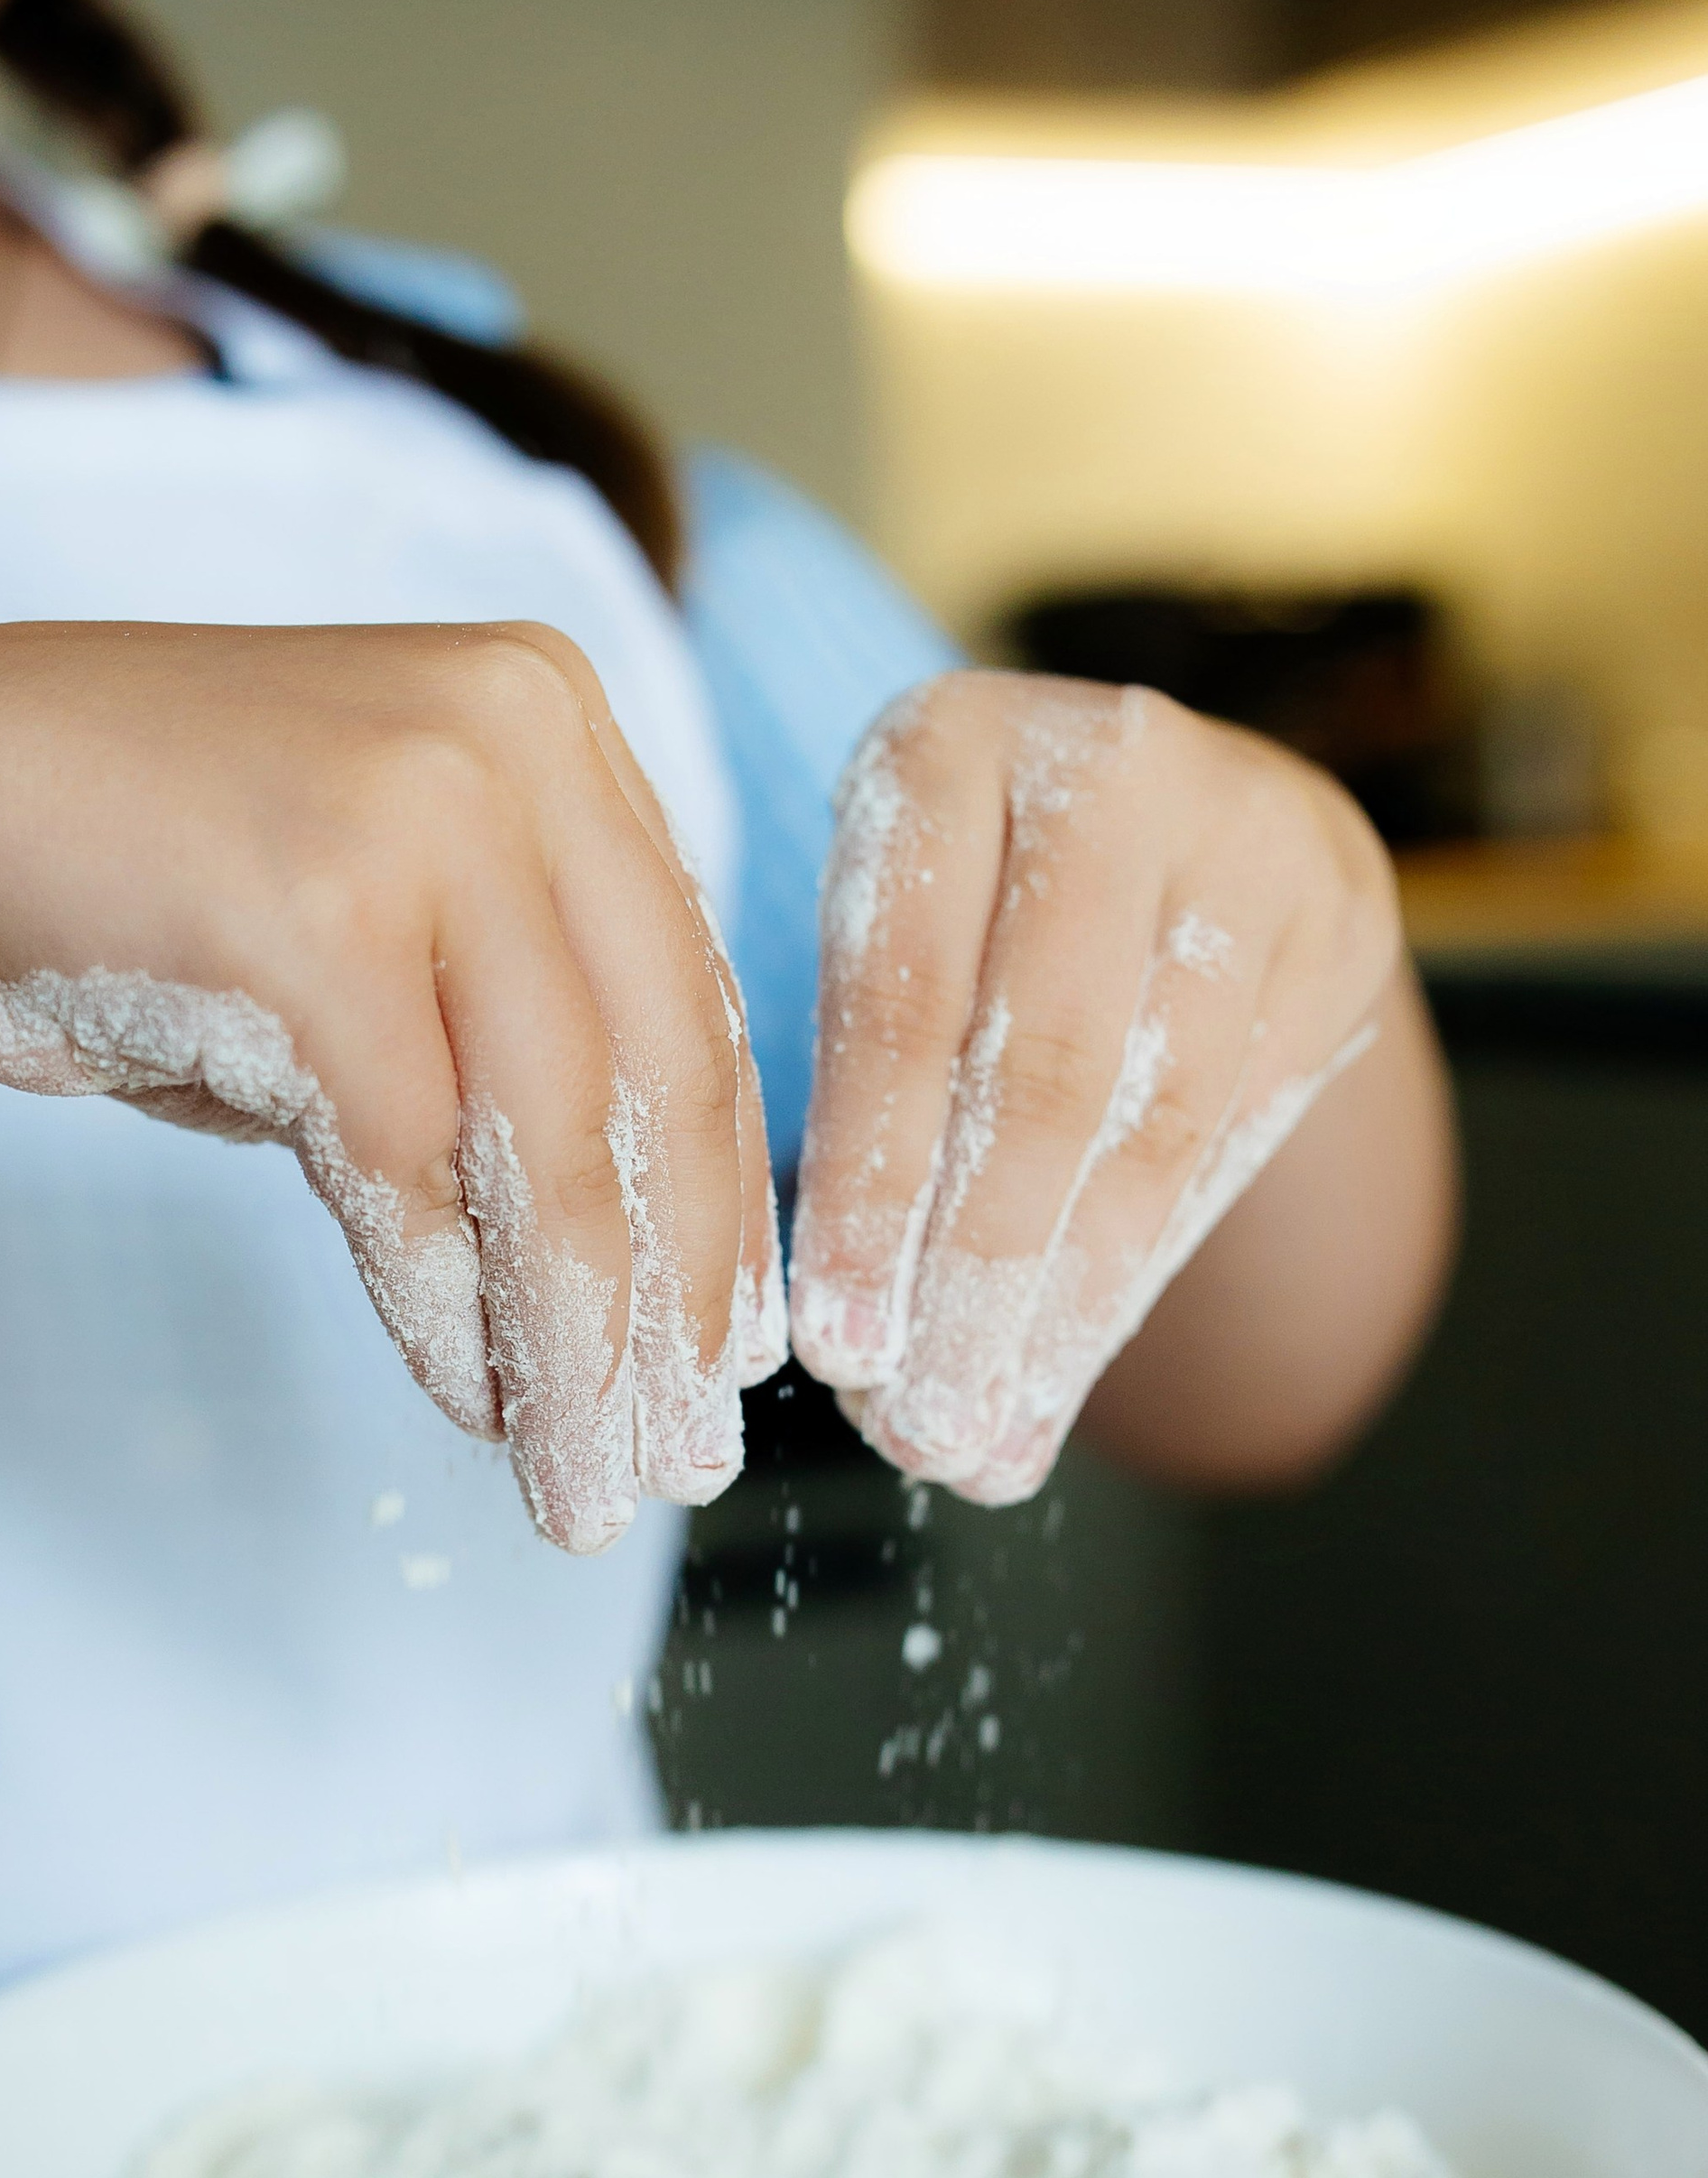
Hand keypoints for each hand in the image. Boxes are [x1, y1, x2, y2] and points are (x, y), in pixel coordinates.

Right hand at [0, 619, 783, 1552]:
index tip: (732, 1349)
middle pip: (651, 1072)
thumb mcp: (363, 919)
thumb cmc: (120, 877)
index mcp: (553, 713)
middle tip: (684, 1457)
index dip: (720, 1195)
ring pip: (548, 1138)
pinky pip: (414, 1169)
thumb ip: (503, 1028)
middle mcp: (515, 732)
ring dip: (572, 1342)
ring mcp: (419, 808)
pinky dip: (445, 1308)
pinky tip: (469, 1403)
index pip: (684, 994)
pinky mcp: (316, 916)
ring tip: (586, 1479)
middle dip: (673, 1298)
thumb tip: (637, 1257)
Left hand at [788, 672, 1402, 1504]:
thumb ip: (865, 1109)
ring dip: (1065, 1304)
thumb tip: (860, 1379)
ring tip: (987, 1432)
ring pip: (1154, 1122)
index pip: (902, 998)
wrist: (1164, 805)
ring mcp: (1251, 838)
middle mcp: (1113, 767)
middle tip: (920, 1428)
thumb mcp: (884, 930)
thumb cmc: (964, 895)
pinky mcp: (1343, 922)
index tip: (835, 1347)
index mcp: (947, 746)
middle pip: (1045, 1068)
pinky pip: (1234, 1136)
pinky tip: (1070, 1362)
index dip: (868, 1187)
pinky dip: (1140, 1269)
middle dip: (975, 1274)